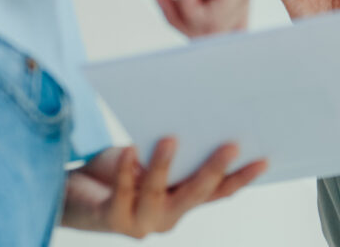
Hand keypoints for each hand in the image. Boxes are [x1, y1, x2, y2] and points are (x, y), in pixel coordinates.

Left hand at [61, 138, 267, 238]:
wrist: (75, 194)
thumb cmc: (119, 169)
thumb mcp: (152, 156)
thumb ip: (173, 150)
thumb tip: (195, 117)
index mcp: (183, 201)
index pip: (219, 192)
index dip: (242, 178)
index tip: (264, 158)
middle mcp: (167, 217)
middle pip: (195, 194)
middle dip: (214, 168)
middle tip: (231, 144)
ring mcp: (140, 222)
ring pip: (157, 193)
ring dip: (164, 166)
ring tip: (170, 139)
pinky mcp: (112, 219)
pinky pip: (122, 193)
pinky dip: (125, 171)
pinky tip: (129, 150)